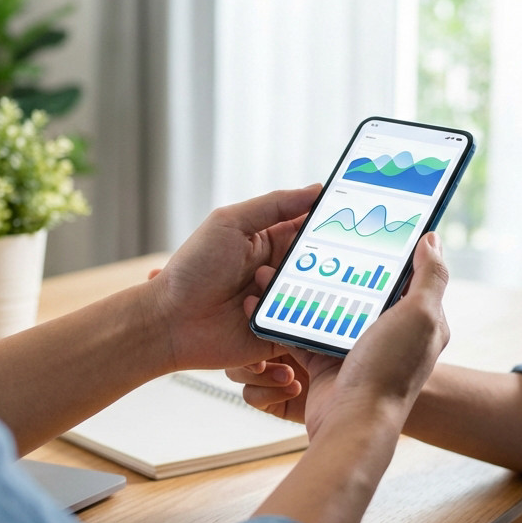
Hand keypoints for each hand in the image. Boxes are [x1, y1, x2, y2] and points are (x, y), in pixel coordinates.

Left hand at [145, 185, 318, 371]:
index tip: (351, 215)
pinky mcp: (281, 332)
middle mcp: (280, 272)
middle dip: (325, 260)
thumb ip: (274, 205)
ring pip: (315, 294)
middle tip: (319, 256)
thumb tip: (315, 190)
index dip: (331, 222)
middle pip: (321, 263)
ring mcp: (282, 303)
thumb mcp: (229, 223)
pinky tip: (260, 309)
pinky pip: (304, 327)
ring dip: (297, 288)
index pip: (311, 228)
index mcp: (271, 241)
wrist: (170, 322)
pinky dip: (295, 319)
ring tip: (257, 282)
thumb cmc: (193, 268)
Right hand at [236, 233, 450, 436]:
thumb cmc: (390, 372)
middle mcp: (382, 332)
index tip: (350, 227)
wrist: (351, 424)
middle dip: (321, 266)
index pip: (397, 274)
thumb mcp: (421, 315)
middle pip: (349, 287)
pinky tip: (258, 305)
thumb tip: (432, 237)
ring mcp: (348, 347)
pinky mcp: (319, 363)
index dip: (376, 250)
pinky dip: (275, 320)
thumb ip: (430, 275)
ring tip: (268, 273)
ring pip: (317, 307)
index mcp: (413, 318)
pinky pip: (293, 334)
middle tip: (296, 245)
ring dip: (290, 288)